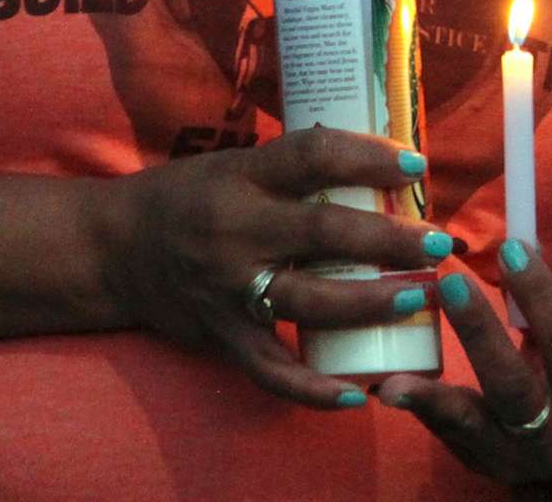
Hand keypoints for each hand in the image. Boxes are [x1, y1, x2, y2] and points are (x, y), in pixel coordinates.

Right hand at [89, 126, 455, 408]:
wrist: (112, 249)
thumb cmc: (187, 197)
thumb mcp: (234, 165)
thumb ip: (294, 169)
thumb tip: (380, 161)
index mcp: (243, 178)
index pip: (314, 155)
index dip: (369, 157)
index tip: (416, 164)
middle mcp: (237, 231)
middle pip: (324, 232)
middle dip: (390, 239)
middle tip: (438, 243)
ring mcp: (229, 289)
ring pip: (309, 302)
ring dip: (369, 304)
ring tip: (417, 299)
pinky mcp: (221, 336)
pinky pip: (271, 371)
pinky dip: (313, 389)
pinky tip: (355, 395)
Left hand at [378, 240, 551, 484]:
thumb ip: (546, 313)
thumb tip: (509, 248)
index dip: (540, 294)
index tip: (511, 248)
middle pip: (514, 387)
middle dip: (480, 335)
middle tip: (450, 284)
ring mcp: (518, 459)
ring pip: (471, 427)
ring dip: (430, 399)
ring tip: (392, 381)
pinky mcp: (486, 467)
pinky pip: (449, 436)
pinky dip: (422, 408)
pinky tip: (390, 388)